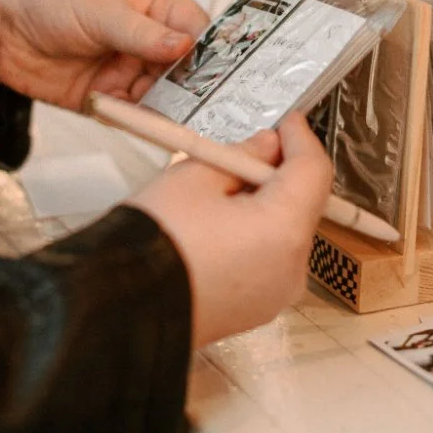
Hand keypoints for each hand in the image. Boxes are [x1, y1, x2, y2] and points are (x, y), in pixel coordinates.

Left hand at [0, 0, 208, 110]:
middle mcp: (149, 39)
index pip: (198, 31)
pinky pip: (134, 115)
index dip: (213, 54)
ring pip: (165, 98)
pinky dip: (139, 122)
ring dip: (168, 110)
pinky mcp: (109, 97)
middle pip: (188, 71)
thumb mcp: (102, 10)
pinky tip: (144, 125)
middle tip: (202, 105)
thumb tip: (184, 46)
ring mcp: (129, 70)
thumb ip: (144, 34)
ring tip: (175, 119)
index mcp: (157, 5)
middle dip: (194, 89)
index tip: (220, 75)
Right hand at [130, 113, 333, 347]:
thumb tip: (266, 146)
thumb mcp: (194, 177)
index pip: (314, 171)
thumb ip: (241, 155)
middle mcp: (291, 268)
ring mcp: (275, 295)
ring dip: (265, 205)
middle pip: (303, 204)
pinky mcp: (256, 311)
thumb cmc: (153, 243)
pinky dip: (255, 236)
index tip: (287, 121)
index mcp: (282, 231)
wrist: (119, 309)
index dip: (301, 139)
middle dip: (279, 173)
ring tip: (220, 190)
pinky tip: (218, 226)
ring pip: (285, 233)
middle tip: (245, 151)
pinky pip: (268, 261)